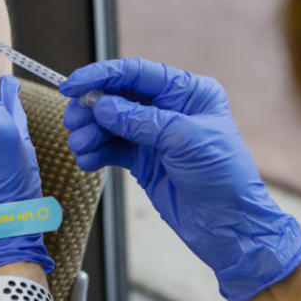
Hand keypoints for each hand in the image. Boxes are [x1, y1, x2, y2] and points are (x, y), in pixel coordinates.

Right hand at [59, 58, 300, 300]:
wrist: (229, 226)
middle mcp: (169, 109)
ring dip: (90, 132)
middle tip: (73, 121)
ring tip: (80, 145)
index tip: (72, 85)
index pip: (137, 73)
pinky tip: (86, 161)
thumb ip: (140, 120)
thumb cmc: (223, 178)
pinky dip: (96, 153)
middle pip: (118, 97)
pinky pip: (111, 149)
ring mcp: (154, 135)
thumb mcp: (184, 141)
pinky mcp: (144, 160)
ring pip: (110, 123)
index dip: (101, 76)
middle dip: (91, 108)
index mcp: (188, 93)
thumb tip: (102, 105)